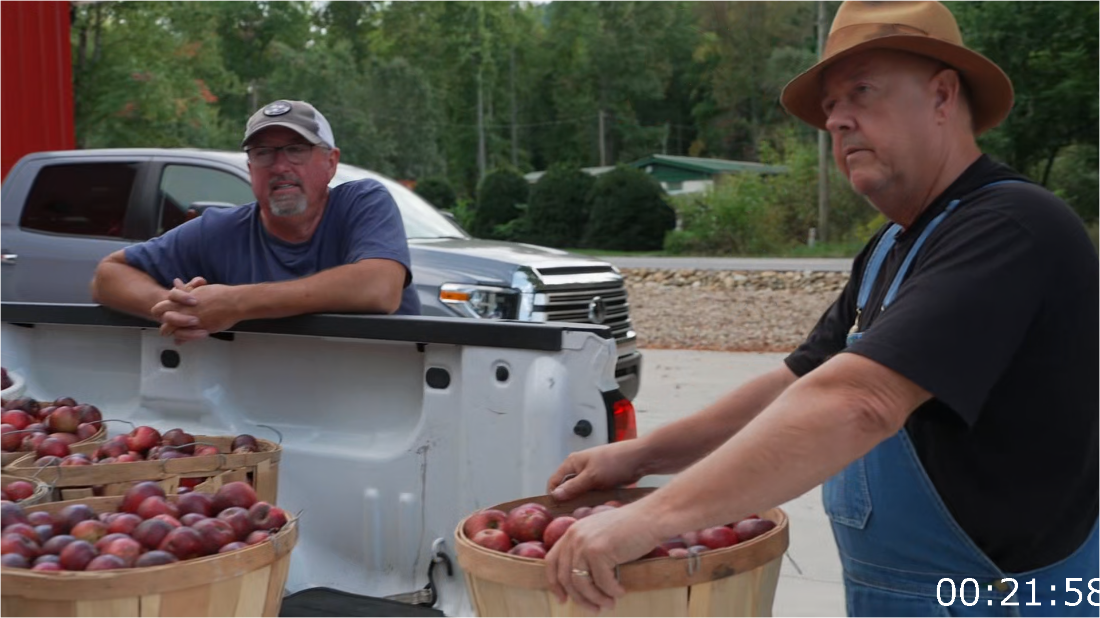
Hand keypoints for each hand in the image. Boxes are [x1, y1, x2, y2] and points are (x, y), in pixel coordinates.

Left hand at [152, 278, 241, 343]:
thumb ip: (185, 289)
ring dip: (170, 332)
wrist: (234, 303)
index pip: (161, 306)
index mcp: (182, 300)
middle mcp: (183, 310)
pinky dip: (181, 339)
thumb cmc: (220, 295)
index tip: (163, 311)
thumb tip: (176, 282)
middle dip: (163, 321)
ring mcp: (190, 321)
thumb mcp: (199, 289)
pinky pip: (183, 337)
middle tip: (165, 324)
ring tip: (171, 333)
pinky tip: (181, 340)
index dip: (160, 309)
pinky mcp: (198, 329)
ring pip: (170, 330)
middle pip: (163, 318)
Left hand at [545, 501, 662, 611]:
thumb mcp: (599, 536)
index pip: (552, 561)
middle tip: (594, 609)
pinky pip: (602, 582)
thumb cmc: (630, 528)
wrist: (650, 517)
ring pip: (582, 583)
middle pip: (566, 577)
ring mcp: (585, 543)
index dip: (554, 583)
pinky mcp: (599, 551)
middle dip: (579, 598)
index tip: (562, 599)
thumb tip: (579, 583)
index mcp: (571, 532)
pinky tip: (621, 591)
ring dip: (596, 598)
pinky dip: (612, 591)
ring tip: (609, 604)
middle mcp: (574, 536)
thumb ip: (586, 551)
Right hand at [546, 440, 647, 501]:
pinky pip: (591, 494)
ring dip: (583, 501)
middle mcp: (579, 468)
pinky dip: (593, 500)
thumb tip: (555, 496)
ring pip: (580, 493)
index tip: (558, 510)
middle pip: (566, 488)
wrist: (639, 459)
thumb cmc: (615, 462)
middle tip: (576, 512)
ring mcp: (590, 475)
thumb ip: (573, 487)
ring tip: (589, 509)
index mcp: (572, 463)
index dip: (554, 495)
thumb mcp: (591, 476)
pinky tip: (598, 506)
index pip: (554, 481)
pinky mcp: (600, 481)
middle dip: (570, 500)